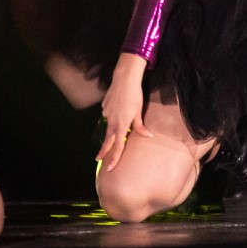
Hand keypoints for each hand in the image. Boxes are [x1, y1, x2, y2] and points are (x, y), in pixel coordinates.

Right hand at [96, 53, 151, 169]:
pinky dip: (111, 117)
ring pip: (107, 127)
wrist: (124, 79)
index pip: (118, 146)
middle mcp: (112, 122)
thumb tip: (147, 136)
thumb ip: (140, 127)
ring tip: (113, 132)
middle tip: (99, 160)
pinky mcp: (104, 107)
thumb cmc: (135, 96)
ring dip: (109, 133)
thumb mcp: (139, 112)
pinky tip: (117, 109)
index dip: (114, 158)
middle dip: (103, 152)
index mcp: (121, 125)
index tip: (109, 168)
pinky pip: (108, 116)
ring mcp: (106, 114)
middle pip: (107, 141)